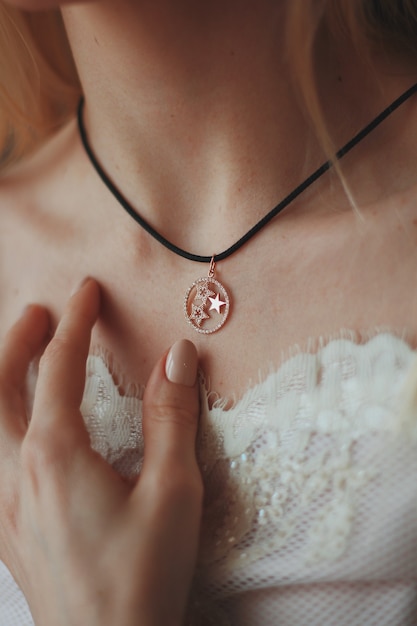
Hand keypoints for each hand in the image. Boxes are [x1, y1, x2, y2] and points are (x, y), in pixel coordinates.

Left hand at [0, 279, 201, 625]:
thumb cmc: (144, 575)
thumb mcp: (172, 491)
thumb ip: (171, 417)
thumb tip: (178, 355)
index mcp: (56, 456)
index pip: (60, 369)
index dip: (75, 324)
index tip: (86, 292)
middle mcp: (17, 474)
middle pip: (1, 388)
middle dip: (18, 342)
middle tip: (38, 314)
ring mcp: (3, 505)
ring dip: (1, 381)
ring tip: (20, 358)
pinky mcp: (6, 531)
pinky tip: (15, 433)